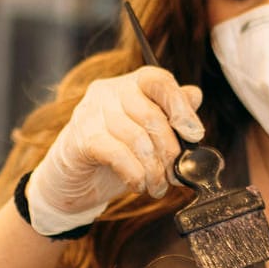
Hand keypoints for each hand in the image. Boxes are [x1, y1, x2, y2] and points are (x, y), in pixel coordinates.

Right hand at [22, 67, 204, 235]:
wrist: (73, 181)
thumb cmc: (116, 155)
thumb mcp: (149, 136)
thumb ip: (171, 115)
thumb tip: (195, 95)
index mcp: (130, 84)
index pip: (158, 80)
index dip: (181, 107)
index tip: (194, 135)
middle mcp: (109, 91)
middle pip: (151, 116)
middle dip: (170, 152)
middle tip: (177, 175)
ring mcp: (91, 112)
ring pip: (137, 139)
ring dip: (154, 170)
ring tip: (158, 187)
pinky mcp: (81, 138)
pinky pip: (118, 154)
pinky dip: (135, 174)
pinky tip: (139, 185)